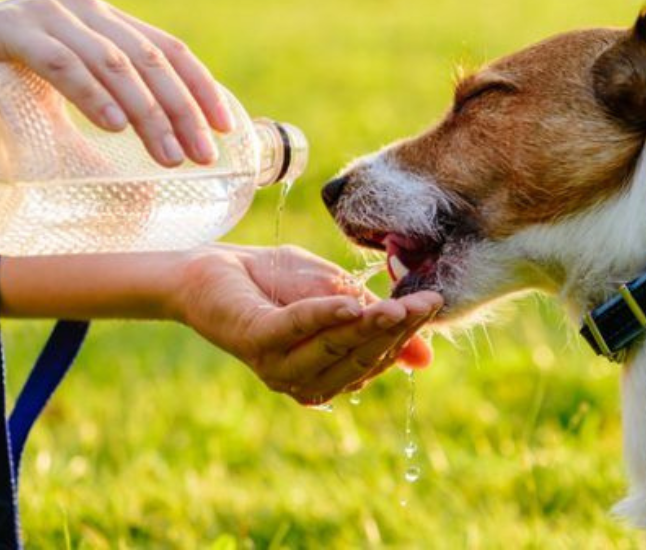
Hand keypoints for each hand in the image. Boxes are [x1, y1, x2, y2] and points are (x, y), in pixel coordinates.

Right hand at [0, 0, 232, 165]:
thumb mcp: (59, 99)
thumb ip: (101, 115)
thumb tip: (145, 180)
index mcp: (103, 19)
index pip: (168, 49)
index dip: (202, 88)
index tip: (225, 130)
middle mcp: (83, 9)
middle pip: (151, 59)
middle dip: (183, 112)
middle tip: (202, 157)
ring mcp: (46, 14)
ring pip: (115, 64)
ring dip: (148, 113)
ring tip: (169, 156)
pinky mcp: (9, 30)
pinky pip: (61, 63)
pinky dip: (92, 95)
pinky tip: (115, 127)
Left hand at [181, 244, 442, 405]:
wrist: (212, 266)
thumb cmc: (274, 280)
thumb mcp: (335, 294)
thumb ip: (373, 321)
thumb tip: (426, 359)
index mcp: (324, 372)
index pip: (375, 359)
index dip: (405, 334)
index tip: (433, 304)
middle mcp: (301, 379)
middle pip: (359, 358)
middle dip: (395, 331)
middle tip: (425, 303)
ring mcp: (276, 363)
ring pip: (333, 348)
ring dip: (367, 327)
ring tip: (397, 307)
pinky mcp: (254, 338)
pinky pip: (295, 329)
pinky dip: (324, 316)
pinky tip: (350, 304)